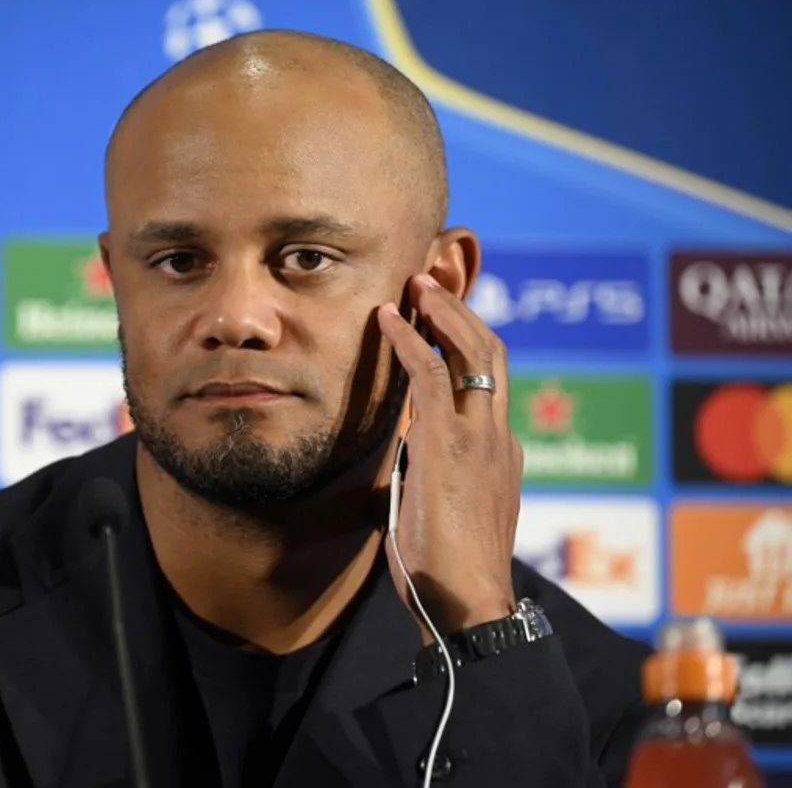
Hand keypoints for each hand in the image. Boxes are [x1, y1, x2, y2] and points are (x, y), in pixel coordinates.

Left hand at [376, 273, 522, 642]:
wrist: (467, 605)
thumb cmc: (448, 575)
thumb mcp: (443, 517)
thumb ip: (432, 482)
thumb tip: (406, 468)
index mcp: (499, 454)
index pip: (489, 383)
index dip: (467, 343)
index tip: (440, 317)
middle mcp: (497, 437)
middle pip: (491, 353)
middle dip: (462, 311)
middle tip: (430, 282)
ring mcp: (478, 438)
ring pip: (472, 353)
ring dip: (441, 312)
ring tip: (415, 284)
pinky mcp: (448, 445)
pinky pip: (430, 376)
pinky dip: (409, 340)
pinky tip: (388, 320)